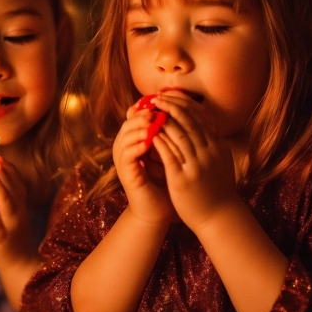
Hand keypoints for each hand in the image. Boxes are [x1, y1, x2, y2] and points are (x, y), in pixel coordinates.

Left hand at [0, 156, 34, 271]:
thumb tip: (1, 174)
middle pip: (12, 188)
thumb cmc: (12, 234)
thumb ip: (8, 195)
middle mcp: (17, 212)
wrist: (18, 263)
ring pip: (6, 203)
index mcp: (19, 204)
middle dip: (3, 172)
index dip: (7, 169)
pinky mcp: (1, 238)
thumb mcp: (12, 212)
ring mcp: (10, 224)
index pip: (15, 182)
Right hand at [112, 103, 176, 226]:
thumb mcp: (172, 153)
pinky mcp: (125, 171)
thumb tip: (187, 111)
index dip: (148, 106)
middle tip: (158, 109)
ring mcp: (123, 159)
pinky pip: (127, 153)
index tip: (165, 101)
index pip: (137, 115)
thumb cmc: (168, 181)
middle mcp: (127, 146)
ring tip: (154, 122)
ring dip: (140, 127)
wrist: (159, 210)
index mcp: (137, 139)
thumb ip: (173, 135)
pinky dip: (138, 144)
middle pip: (129, 121)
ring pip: (126, 134)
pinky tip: (149, 141)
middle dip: (144, 113)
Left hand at [151, 91, 237, 232]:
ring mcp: (197, 165)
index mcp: (218, 146)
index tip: (170, 95)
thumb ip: (213, 143)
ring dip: (163, 119)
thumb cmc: (217, 190)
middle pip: (189, 121)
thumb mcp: (220, 161)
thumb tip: (206, 125)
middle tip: (157, 98)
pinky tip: (150, 132)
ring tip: (150, 110)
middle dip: (171, 106)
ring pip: (179, 135)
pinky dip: (160, 140)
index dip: (184, 104)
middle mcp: (209, 152)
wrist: (219, 218)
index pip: (201, 117)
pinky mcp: (183, 178)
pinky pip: (169, 154)